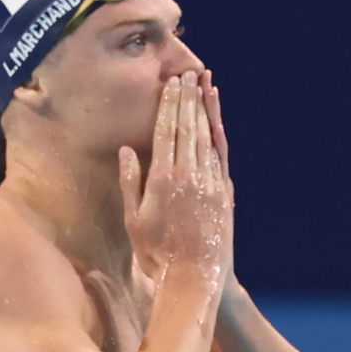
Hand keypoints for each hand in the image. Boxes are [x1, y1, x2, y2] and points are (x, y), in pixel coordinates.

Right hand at [119, 70, 233, 289]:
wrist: (194, 277)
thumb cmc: (156, 254)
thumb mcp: (134, 220)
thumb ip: (130, 183)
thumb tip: (126, 150)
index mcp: (163, 180)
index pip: (166, 132)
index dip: (168, 105)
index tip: (170, 84)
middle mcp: (188, 176)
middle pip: (188, 128)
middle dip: (187, 99)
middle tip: (187, 74)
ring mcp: (209, 183)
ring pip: (206, 137)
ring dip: (204, 108)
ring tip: (203, 85)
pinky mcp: (224, 193)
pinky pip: (221, 156)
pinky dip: (219, 133)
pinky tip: (217, 118)